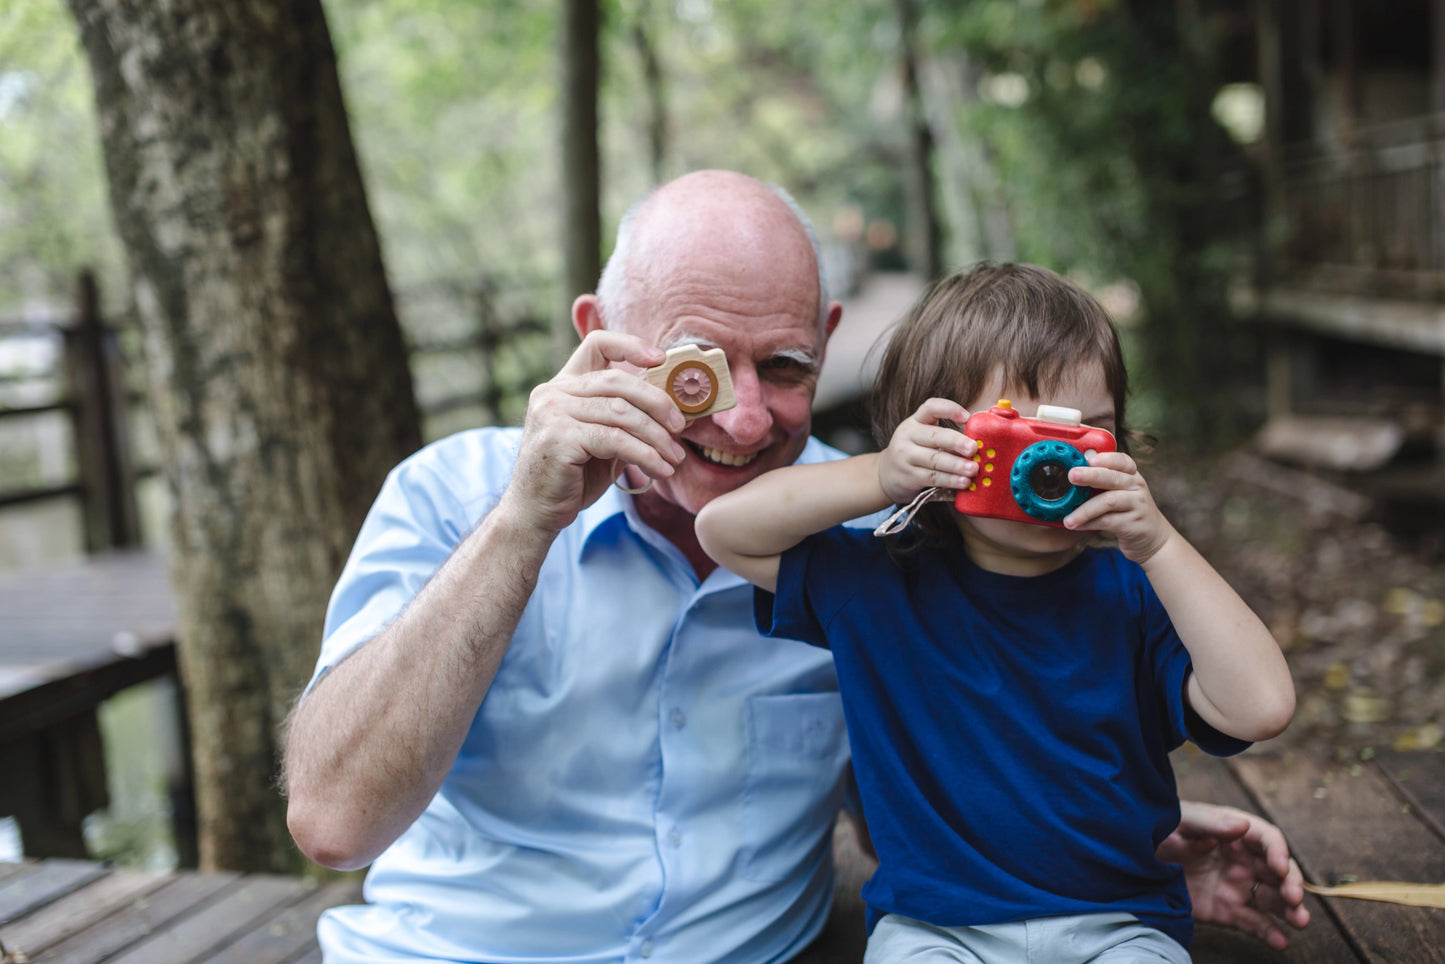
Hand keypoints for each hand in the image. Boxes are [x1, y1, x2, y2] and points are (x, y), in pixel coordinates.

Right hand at [507, 330, 686, 532]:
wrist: (535, 513)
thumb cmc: (572, 477)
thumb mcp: (603, 441)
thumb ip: (627, 419)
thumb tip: (676, 411)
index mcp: (563, 385)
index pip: (596, 343)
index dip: (630, 345)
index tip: (660, 358)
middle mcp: (553, 392)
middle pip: (618, 380)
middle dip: (658, 402)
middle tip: (680, 427)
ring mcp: (552, 413)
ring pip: (621, 412)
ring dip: (656, 436)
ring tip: (675, 457)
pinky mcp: (559, 438)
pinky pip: (615, 440)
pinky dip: (645, 455)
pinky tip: (660, 469)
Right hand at [876, 398, 976, 504]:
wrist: (886, 474)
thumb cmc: (914, 453)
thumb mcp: (922, 438)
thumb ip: (945, 437)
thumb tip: (978, 444)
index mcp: (914, 422)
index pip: (930, 407)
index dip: (950, 409)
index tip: (967, 417)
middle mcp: (907, 436)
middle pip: (934, 436)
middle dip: (956, 442)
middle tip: (974, 448)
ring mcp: (905, 457)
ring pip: (934, 460)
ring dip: (956, 465)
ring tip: (973, 469)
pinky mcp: (908, 476)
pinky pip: (932, 478)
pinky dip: (950, 480)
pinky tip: (964, 483)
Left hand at [1062, 451, 1172, 563]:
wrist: (1152, 537)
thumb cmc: (1127, 510)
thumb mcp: (1120, 492)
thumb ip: (1101, 482)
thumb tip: (1071, 474)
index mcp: (1131, 475)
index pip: (1122, 461)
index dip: (1106, 458)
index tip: (1089, 459)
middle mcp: (1136, 486)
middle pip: (1113, 478)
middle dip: (1091, 475)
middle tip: (1072, 476)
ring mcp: (1137, 505)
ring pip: (1108, 501)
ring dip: (1084, 510)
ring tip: (1068, 519)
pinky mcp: (1134, 524)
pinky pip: (1108, 521)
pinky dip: (1089, 523)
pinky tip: (1076, 526)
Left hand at [1162, 800, 1309, 949]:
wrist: (1133, 860)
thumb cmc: (1159, 830)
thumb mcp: (1181, 821)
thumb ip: (1210, 823)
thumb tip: (1243, 825)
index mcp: (1234, 833)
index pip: (1267, 840)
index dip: (1278, 852)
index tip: (1279, 867)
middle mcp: (1243, 860)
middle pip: (1278, 872)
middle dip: (1291, 884)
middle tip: (1294, 898)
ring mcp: (1237, 886)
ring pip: (1273, 899)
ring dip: (1290, 910)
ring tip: (1300, 921)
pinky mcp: (1227, 910)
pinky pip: (1253, 923)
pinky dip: (1269, 933)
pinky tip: (1280, 942)